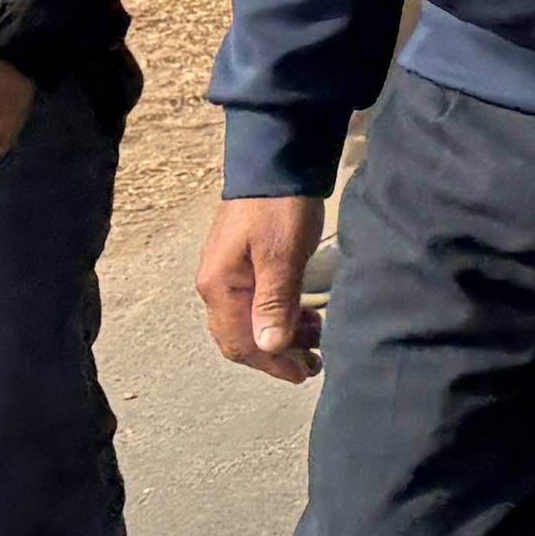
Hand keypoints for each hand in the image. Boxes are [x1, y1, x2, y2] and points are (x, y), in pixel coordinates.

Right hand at [200, 195, 324, 380]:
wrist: (278, 161)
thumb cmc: (280, 208)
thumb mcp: (281, 256)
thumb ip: (274, 302)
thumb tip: (268, 347)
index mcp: (219, 288)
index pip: (238, 343)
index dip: (270, 363)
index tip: (302, 374)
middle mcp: (217, 285)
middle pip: (242, 336)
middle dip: (277, 354)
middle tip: (314, 363)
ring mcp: (230, 274)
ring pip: (253, 320)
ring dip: (283, 334)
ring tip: (317, 339)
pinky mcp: (247, 263)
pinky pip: (260, 302)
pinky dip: (283, 314)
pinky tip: (307, 315)